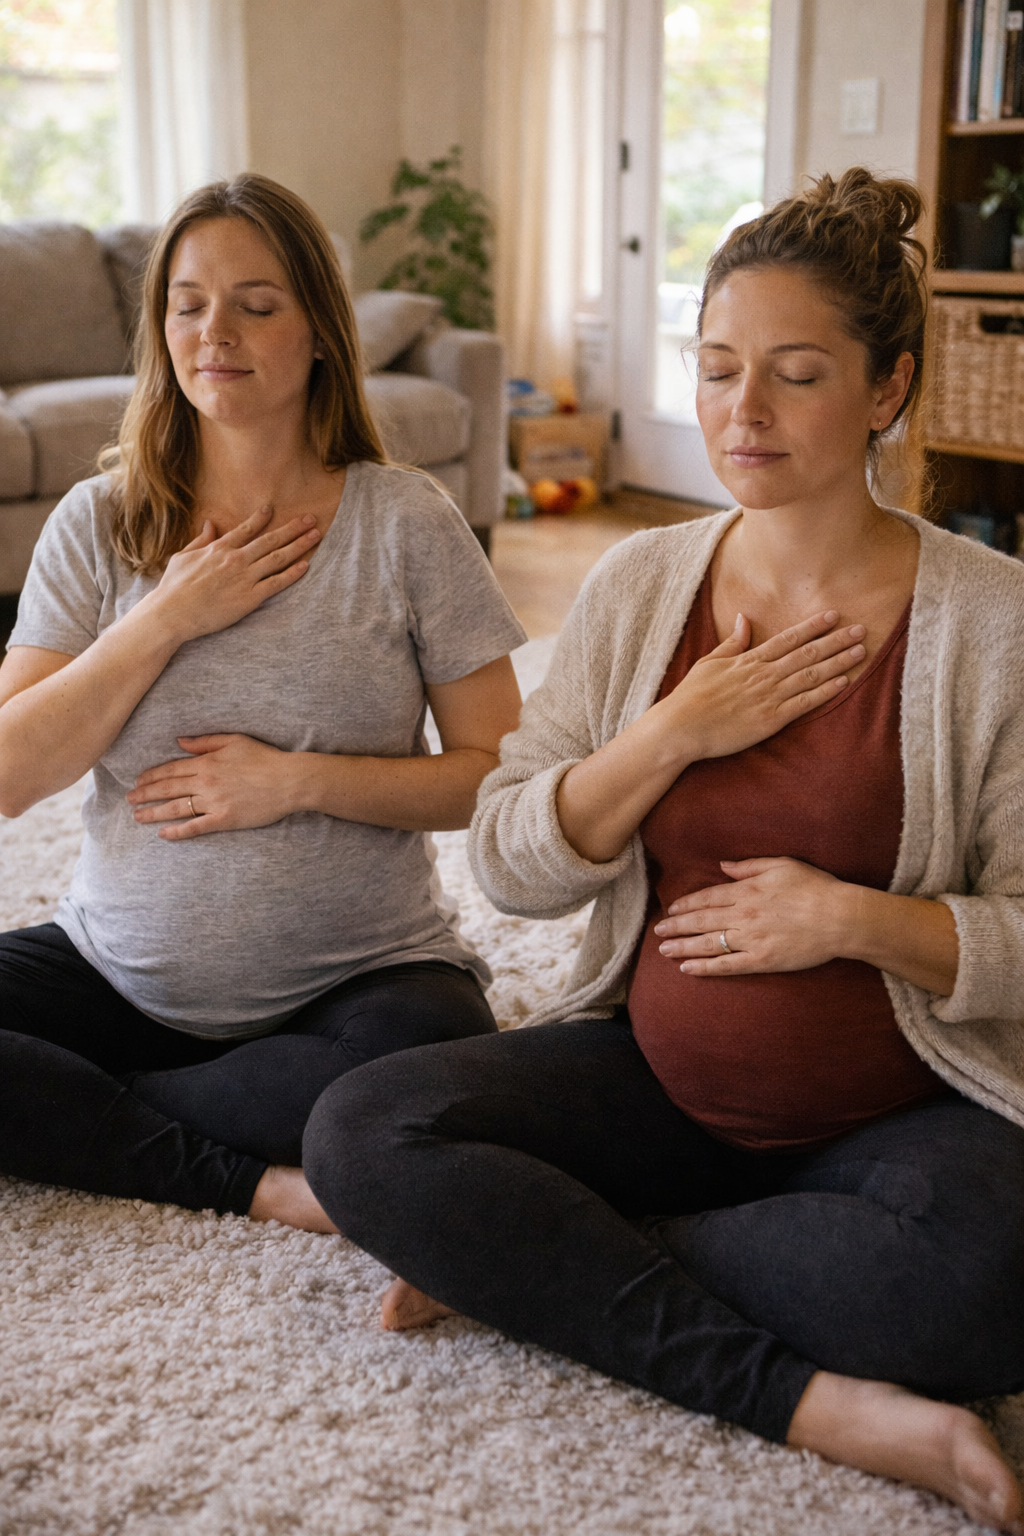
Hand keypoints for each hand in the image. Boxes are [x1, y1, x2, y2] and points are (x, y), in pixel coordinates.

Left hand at [127, 734, 300, 839]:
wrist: (289, 780)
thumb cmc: (265, 758)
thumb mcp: (235, 741)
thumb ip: (205, 742)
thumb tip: (179, 742)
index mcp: (207, 762)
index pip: (171, 769)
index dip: (152, 776)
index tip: (138, 781)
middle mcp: (206, 782)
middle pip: (168, 789)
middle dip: (145, 794)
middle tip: (128, 799)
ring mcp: (214, 802)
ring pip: (176, 808)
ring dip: (154, 812)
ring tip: (137, 816)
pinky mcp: (225, 819)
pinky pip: (196, 827)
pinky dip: (178, 831)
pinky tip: (163, 834)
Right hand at [147, 505, 320, 644]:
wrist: (172, 613)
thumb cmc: (173, 587)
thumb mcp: (182, 556)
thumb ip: (200, 540)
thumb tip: (210, 523)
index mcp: (218, 548)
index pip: (246, 528)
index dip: (261, 517)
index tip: (273, 509)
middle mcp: (235, 559)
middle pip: (270, 539)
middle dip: (292, 528)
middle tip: (311, 518)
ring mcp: (244, 578)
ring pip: (278, 558)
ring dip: (299, 545)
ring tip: (315, 535)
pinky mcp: (249, 598)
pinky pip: (276, 583)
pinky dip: (292, 573)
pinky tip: (306, 565)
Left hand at [653, 857, 855, 974]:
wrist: (841, 918)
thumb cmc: (816, 887)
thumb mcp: (782, 865)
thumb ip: (748, 866)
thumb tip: (722, 865)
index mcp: (747, 890)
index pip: (707, 898)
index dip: (685, 904)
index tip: (670, 909)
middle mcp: (743, 915)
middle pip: (701, 921)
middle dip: (676, 926)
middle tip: (657, 931)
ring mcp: (751, 939)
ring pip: (708, 944)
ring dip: (682, 946)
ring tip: (663, 949)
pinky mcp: (762, 961)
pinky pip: (727, 966)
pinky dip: (705, 967)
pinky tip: (687, 968)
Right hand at [661, 611, 866, 763]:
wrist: (681, 727)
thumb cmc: (691, 696)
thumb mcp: (709, 662)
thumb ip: (732, 642)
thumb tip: (745, 618)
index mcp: (749, 660)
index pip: (788, 638)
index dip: (813, 626)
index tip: (833, 615)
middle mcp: (763, 674)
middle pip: (807, 653)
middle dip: (836, 640)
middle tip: (861, 628)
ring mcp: (769, 696)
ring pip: (811, 675)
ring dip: (838, 662)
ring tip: (861, 651)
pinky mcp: (771, 719)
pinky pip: (805, 703)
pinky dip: (826, 691)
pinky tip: (844, 682)